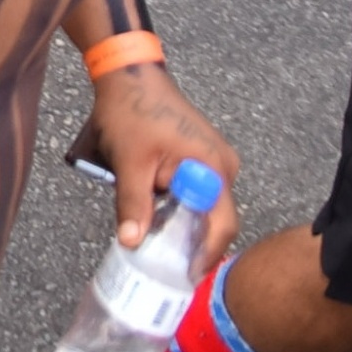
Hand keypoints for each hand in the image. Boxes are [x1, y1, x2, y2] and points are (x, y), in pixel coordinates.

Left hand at [91, 63, 243, 261]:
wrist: (128, 73)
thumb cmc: (131, 111)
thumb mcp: (129, 162)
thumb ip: (133, 204)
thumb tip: (131, 244)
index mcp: (214, 167)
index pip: (221, 225)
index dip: (205, 255)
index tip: (186, 278)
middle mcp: (223, 165)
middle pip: (214, 219)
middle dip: (193, 244)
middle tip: (169, 270)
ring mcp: (214, 160)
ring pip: (203, 206)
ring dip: (184, 225)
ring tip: (160, 249)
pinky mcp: (201, 156)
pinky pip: (196, 192)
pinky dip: (181, 207)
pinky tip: (160, 218)